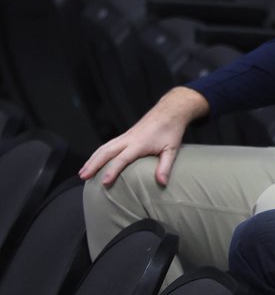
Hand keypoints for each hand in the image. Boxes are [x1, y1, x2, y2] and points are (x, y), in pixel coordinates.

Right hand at [78, 86, 209, 187]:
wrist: (170, 111)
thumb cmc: (171, 130)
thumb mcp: (172, 149)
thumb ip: (165, 166)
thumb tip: (162, 183)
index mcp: (139, 143)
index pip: (122, 159)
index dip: (112, 171)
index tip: (104, 182)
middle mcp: (128, 139)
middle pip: (106, 152)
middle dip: (93, 165)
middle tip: (83, 177)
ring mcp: (125, 136)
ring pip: (104, 147)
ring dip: (92, 159)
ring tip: (82, 172)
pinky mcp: (125, 135)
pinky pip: (107, 145)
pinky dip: (98, 153)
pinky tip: (93, 161)